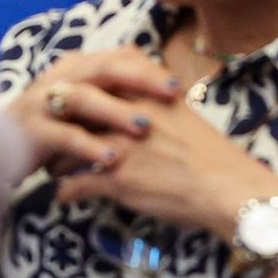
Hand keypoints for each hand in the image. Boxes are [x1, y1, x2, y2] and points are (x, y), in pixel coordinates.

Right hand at [6, 47, 181, 176]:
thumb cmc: (50, 128)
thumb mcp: (82, 110)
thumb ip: (111, 97)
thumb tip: (154, 91)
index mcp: (75, 68)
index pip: (115, 57)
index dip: (147, 68)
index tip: (179, 84)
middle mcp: (58, 78)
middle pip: (103, 69)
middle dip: (139, 79)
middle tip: (171, 94)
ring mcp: (41, 102)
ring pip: (81, 98)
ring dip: (114, 111)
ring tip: (144, 127)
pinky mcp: (29, 131)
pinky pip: (62, 135)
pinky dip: (88, 146)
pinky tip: (111, 159)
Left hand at [53, 89, 277, 233]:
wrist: (227, 187)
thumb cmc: (206, 152)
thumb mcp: (176, 109)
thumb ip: (147, 94)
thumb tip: (126, 96)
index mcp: (141, 90)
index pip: (91, 82)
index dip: (72, 96)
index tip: (64, 107)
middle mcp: (125, 111)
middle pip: (71, 111)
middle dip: (56, 125)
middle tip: (51, 138)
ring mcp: (118, 144)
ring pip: (66, 148)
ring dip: (55, 160)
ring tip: (53, 168)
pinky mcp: (117, 178)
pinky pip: (74, 184)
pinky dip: (66, 191)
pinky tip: (65, 195)